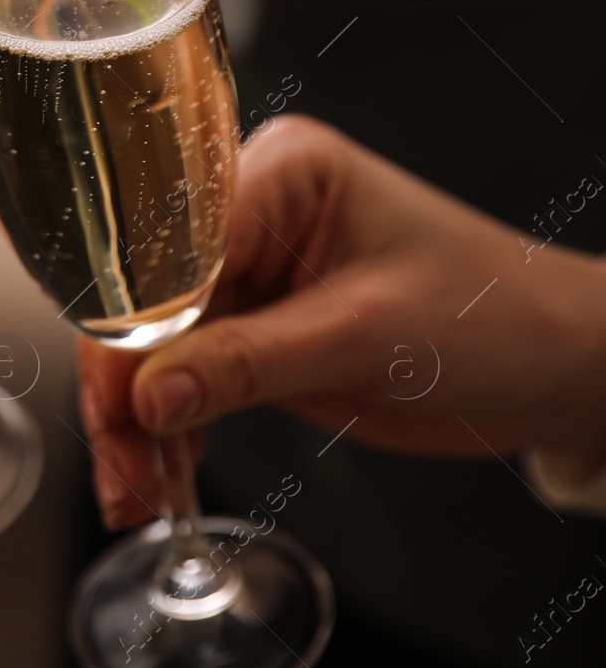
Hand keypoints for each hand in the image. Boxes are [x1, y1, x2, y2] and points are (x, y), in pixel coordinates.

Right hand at [81, 115, 605, 528]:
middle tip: (121, 468)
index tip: (117, 403)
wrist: (551, 364)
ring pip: (152, 347)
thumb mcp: (366, 337)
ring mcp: (245, 271)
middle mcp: (248, 212)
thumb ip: (249, 363)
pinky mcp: (249, 326)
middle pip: (145, 301)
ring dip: (138, 423)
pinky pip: (183, 374)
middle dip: (125, 389)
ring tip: (137, 494)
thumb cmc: (492, 317)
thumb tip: (147, 395)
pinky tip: (162, 478)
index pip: (166, 245)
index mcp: (278, 172)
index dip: (129, 326)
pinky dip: (169, 430)